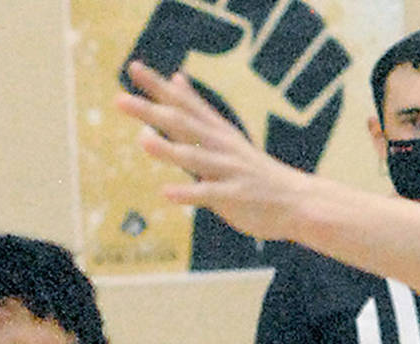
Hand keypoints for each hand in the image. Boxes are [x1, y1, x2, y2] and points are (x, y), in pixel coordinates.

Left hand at [116, 61, 309, 240]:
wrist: (298, 201)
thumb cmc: (254, 171)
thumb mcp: (224, 134)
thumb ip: (196, 111)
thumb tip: (176, 78)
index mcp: (217, 132)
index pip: (184, 103)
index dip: (158, 86)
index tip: (133, 67)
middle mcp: (222, 146)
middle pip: (183, 125)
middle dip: (152, 112)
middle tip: (120, 100)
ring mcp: (229, 171)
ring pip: (196, 157)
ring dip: (169, 150)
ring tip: (142, 140)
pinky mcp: (236, 197)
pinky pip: (209, 195)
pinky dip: (188, 193)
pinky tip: (166, 193)